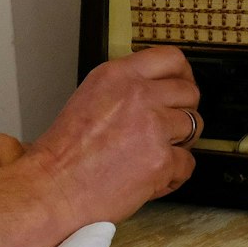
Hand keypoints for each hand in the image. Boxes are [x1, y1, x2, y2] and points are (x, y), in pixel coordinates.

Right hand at [19, 45, 199, 230]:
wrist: (54, 188)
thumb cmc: (64, 154)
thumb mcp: (89, 98)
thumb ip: (124, 89)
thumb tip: (155, 92)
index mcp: (117, 76)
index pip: (170, 58)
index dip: (183, 76)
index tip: (183, 87)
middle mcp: (138, 95)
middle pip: (189, 92)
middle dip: (184, 112)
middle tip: (170, 128)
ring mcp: (153, 127)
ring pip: (193, 126)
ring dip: (179, 144)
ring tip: (155, 156)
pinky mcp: (161, 160)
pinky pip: (187, 164)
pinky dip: (173, 176)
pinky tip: (152, 179)